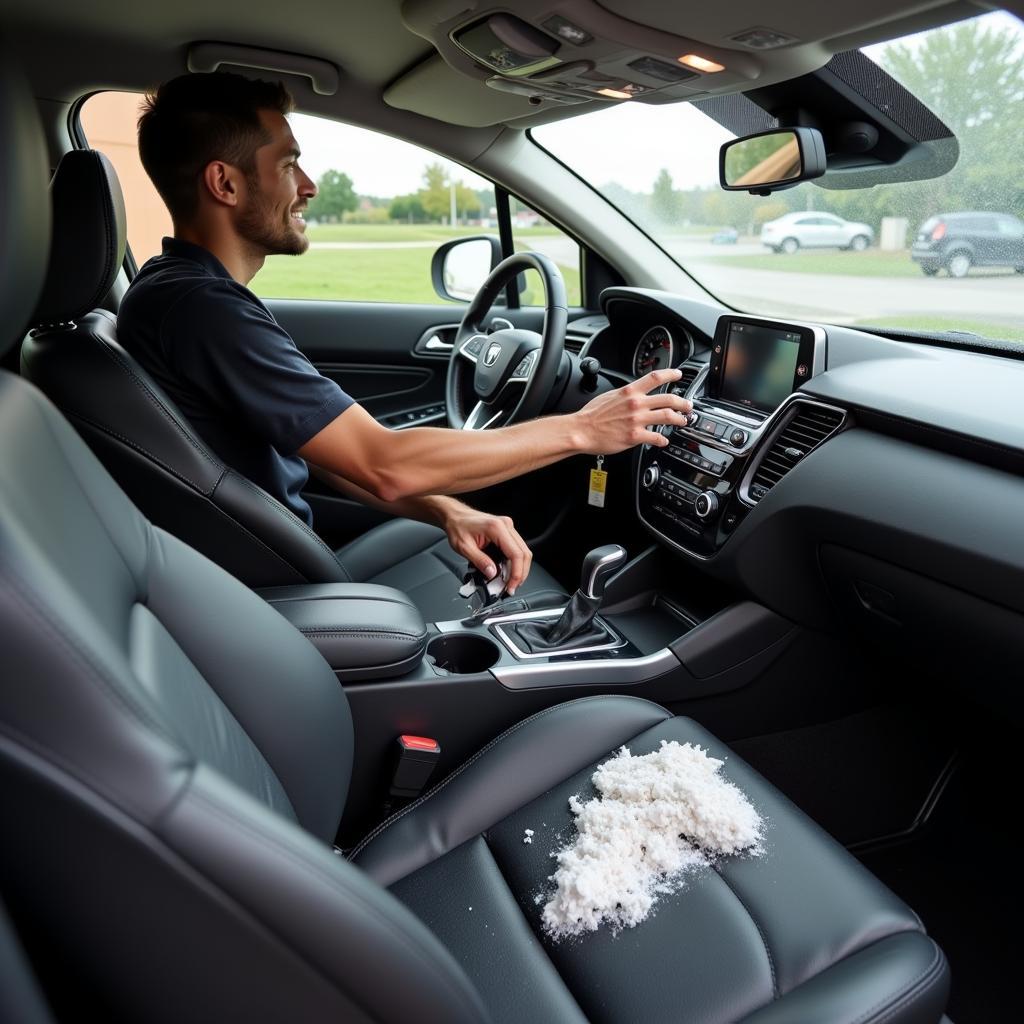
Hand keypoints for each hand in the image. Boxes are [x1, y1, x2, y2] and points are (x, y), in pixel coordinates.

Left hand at [441, 503, 532, 594]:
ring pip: (523, 552)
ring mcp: (508, 528)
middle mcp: (506, 525)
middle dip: (520, 574)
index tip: (511, 586)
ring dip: (519, 569)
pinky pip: (516, 549)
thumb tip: (492, 574)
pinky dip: (514, 562)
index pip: (516, 554)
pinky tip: (508, 572)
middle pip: (524, 553)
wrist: (455, 516)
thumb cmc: (458, 526)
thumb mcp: (464, 547)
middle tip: (511, 588)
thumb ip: (479, 561)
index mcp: (496, 528)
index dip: (517, 573)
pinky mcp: (506, 532)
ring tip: (509, 582)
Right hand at [572, 368, 692, 454]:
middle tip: (688, 405)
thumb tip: (635, 394)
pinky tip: (664, 440)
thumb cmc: (592, 415)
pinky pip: (656, 437)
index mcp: (630, 392)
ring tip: (683, 421)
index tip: (679, 375)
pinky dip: (663, 439)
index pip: (655, 377)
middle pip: (668, 399)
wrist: (582, 430)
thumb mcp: (610, 396)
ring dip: (679, 419)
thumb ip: (626, 395)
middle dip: (683, 402)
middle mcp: (636, 404)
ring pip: (668, 417)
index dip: (671, 374)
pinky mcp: (635, 436)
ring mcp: (637, 420)